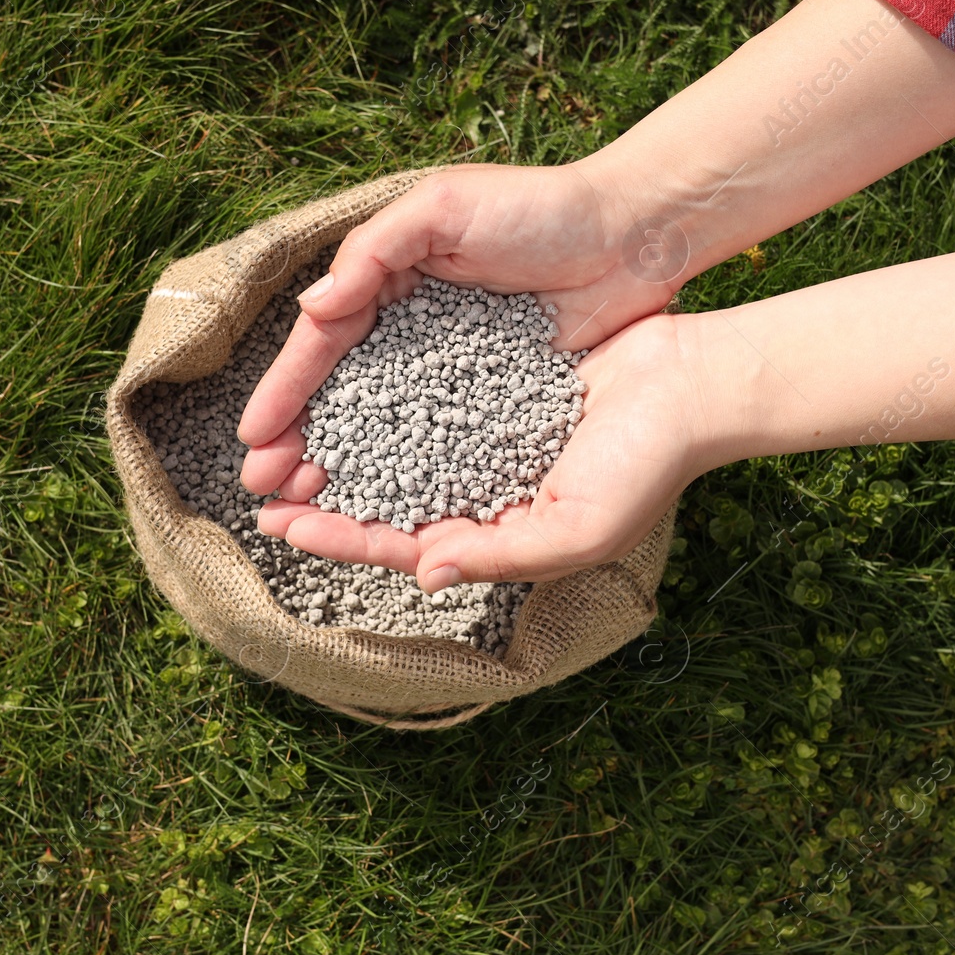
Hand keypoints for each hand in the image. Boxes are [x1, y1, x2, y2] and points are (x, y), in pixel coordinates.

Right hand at [236, 162, 686, 470]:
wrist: (631, 233)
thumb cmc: (538, 207)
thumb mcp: (444, 207)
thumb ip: (374, 251)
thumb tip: (312, 309)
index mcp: (390, 279)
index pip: (324, 343)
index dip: (287, 390)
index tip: (253, 439)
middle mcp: (414, 328)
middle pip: (344, 393)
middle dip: (300, 439)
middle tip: (264, 488)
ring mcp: (455, 366)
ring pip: (386, 424)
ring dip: (345, 464)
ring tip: (306, 507)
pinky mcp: (499, 394)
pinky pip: (444, 437)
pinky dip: (410, 467)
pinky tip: (383, 502)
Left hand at [253, 313, 719, 589]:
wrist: (692, 384)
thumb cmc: (646, 465)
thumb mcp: (576, 528)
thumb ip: (500, 556)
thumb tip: (423, 572)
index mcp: (498, 534)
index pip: (402, 545)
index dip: (343, 540)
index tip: (285, 529)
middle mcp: (483, 491)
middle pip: (386, 500)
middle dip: (326, 500)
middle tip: (261, 489)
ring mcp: (487, 439)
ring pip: (397, 449)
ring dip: (344, 448)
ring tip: (291, 440)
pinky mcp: (495, 387)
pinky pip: (426, 396)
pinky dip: (383, 397)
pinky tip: (344, 382)